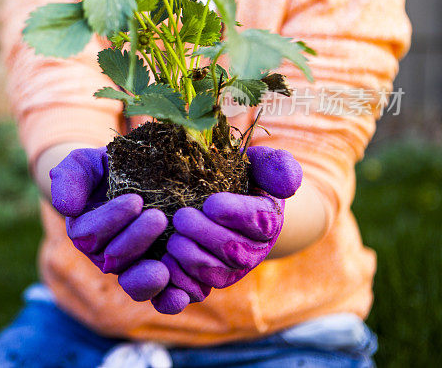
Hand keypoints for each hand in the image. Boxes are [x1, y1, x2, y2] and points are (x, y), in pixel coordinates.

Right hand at [50, 148, 170, 302]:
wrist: (138, 177)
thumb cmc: (108, 169)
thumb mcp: (85, 163)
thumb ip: (69, 178)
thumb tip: (66, 208)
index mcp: (85, 231)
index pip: (89, 235)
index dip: (111, 220)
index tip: (135, 200)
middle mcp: (105, 255)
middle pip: (113, 259)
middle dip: (136, 239)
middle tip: (158, 217)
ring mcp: (132, 267)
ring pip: (135, 281)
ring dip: (149, 274)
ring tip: (169, 254)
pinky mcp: (158, 275)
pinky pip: (158, 298)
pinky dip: (167, 300)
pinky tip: (180, 296)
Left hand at [163, 146, 301, 305]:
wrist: (219, 199)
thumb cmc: (238, 177)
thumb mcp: (258, 163)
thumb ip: (276, 166)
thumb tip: (289, 185)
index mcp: (267, 220)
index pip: (259, 222)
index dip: (235, 214)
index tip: (212, 203)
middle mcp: (252, 251)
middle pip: (234, 252)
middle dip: (205, 234)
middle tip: (182, 216)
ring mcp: (229, 270)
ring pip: (213, 272)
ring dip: (190, 254)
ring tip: (174, 236)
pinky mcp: (205, 282)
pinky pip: (194, 290)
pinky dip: (178, 279)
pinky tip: (165, 260)